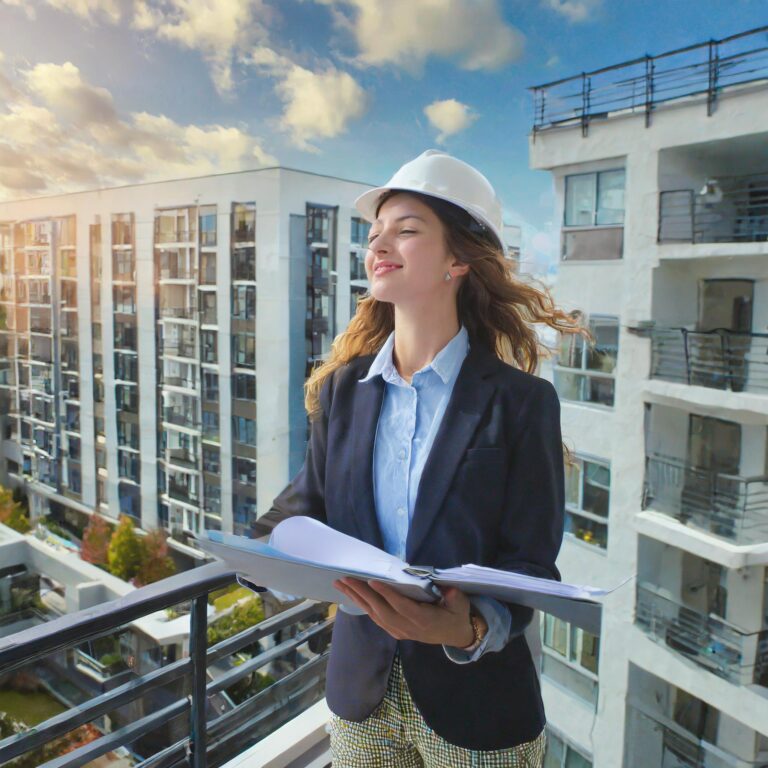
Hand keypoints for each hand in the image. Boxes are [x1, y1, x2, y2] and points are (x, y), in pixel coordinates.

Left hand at [333, 577, 475, 646]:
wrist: (456, 635)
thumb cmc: (457, 615)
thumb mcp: (460, 604)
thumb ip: (453, 596)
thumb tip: (444, 589)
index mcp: (424, 620)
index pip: (401, 606)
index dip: (387, 594)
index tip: (372, 581)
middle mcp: (408, 627)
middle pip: (381, 610)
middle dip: (362, 594)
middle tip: (345, 579)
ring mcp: (400, 631)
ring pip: (375, 615)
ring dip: (357, 599)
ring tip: (341, 585)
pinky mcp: (395, 631)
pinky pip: (376, 618)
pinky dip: (363, 606)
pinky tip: (353, 596)